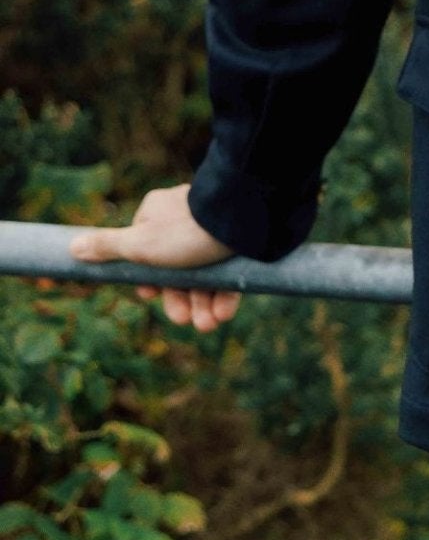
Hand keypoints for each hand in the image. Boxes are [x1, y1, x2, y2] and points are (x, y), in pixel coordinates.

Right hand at [68, 183, 242, 331]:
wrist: (245, 218)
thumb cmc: (184, 230)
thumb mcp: (139, 243)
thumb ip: (107, 248)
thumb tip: (73, 247)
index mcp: (158, 214)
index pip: (146, 250)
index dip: (150, 279)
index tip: (151, 295)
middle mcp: (186, 222)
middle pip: (177, 270)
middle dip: (180, 301)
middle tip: (186, 321)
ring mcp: (215, 233)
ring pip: (204, 276)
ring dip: (203, 306)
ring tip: (209, 325)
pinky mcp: (240, 245)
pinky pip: (228, 274)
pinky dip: (224, 296)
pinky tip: (224, 314)